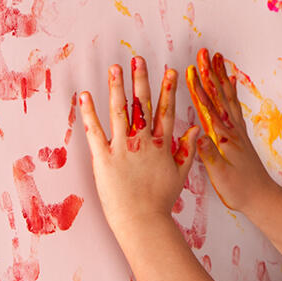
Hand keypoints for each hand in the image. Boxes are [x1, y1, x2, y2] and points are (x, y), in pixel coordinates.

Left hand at [79, 57, 199, 237]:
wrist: (143, 221)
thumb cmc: (161, 201)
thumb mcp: (180, 174)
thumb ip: (188, 149)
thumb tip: (197, 129)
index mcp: (162, 145)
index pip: (166, 111)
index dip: (168, 90)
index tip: (170, 71)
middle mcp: (144, 142)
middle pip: (143, 105)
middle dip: (141, 80)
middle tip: (138, 59)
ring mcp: (123, 148)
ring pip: (120, 112)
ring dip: (117, 87)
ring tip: (115, 68)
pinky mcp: (104, 158)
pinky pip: (95, 131)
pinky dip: (89, 113)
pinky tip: (85, 95)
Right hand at [186, 48, 278, 213]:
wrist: (261, 196)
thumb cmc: (240, 189)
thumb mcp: (221, 176)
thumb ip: (210, 157)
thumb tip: (200, 137)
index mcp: (223, 138)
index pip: (209, 108)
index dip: (200, 88)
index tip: (193, 69)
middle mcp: (232, 130)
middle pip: (220, 96)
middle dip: (211, 73)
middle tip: (205, 53)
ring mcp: (237, 131)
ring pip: (228, 98)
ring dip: (221, 77)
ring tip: (217, 59)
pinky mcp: (240, 135)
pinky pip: (235, 107)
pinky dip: (232, 92)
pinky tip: (231, 82)